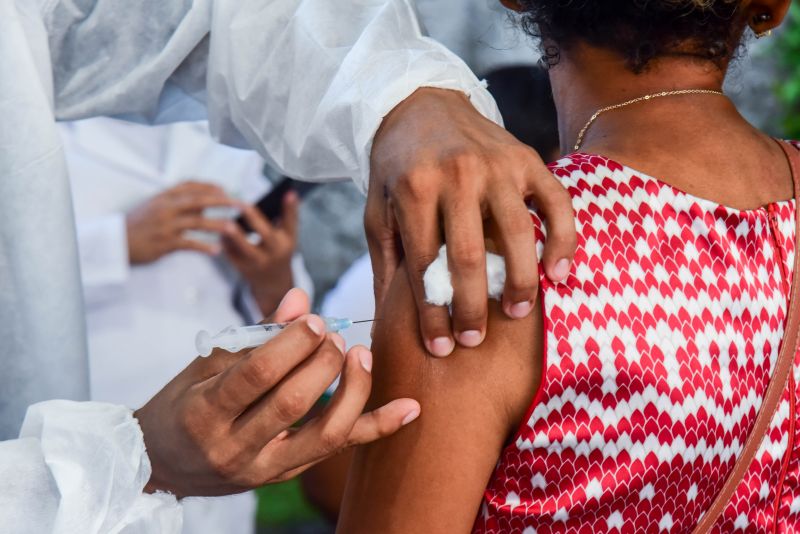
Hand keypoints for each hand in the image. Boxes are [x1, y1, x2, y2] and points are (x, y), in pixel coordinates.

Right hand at [126, 181, 237, 263]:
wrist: (116, 241)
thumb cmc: (139, 224)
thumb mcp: (156, 207)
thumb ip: (180, 204)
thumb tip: (206, 205)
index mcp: (164, 196)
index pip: (192, 185)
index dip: (211, 187)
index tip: (227, 190)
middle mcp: (166, 207)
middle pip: (200, 200)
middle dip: (223, 202)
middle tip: (241, 205)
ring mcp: (166, 225)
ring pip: (197, 222)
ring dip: (218, 225)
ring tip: (234, 229)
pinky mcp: (165, 243)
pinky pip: (189, 244)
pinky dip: (204, 247)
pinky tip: (216, 250)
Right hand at [135, 288, 419, 497]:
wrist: (163, 463)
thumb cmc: (182, 404)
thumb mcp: (207, 363)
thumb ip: (256, 333)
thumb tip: (300, 298)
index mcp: (205, 413)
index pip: (258, 375)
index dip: (292, 342)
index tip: (314, 319)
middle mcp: (235, 448)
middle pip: (294, 403)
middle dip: (323, 360)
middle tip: (332, 333)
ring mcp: (263, 469)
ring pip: (325, 434)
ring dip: (353, 389)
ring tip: (361, 355)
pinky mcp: (286, 475)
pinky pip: (339, 450)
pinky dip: (377, 427)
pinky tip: (409, 408)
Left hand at [222, 191, 297, 315]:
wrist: (273, 282)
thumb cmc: (279, 250)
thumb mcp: (286, 237)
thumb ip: (285, 217)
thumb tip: (285, 193)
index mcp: (288, 241)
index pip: (291, 222)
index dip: (291, 207)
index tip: (289, 192)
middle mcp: (276, 252)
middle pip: (266, 234)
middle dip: (253, 218)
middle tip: (242, 204)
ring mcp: (259, 262)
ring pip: (244, 246)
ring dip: (233, 232)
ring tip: (227, 220)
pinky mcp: (244, 269)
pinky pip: (231, 253)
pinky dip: (225, 241)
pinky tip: (222, 233)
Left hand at [367, 87, 575, 356]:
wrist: (419, 104)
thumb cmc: (395, 167)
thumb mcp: (378, 209)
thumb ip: (388, 259)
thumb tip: (388, 319)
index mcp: (414, 188)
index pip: (424, 266)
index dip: (432, 314)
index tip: (440, 349)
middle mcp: (457, 174)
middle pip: (469, 256)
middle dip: (471, 307)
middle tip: (473, 340)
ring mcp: (496, 165)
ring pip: (517, 234)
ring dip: (519, 282)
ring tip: (514, 313)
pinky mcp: (526, 158)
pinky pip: (556, 203)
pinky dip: (563, 239)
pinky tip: (559, 273)